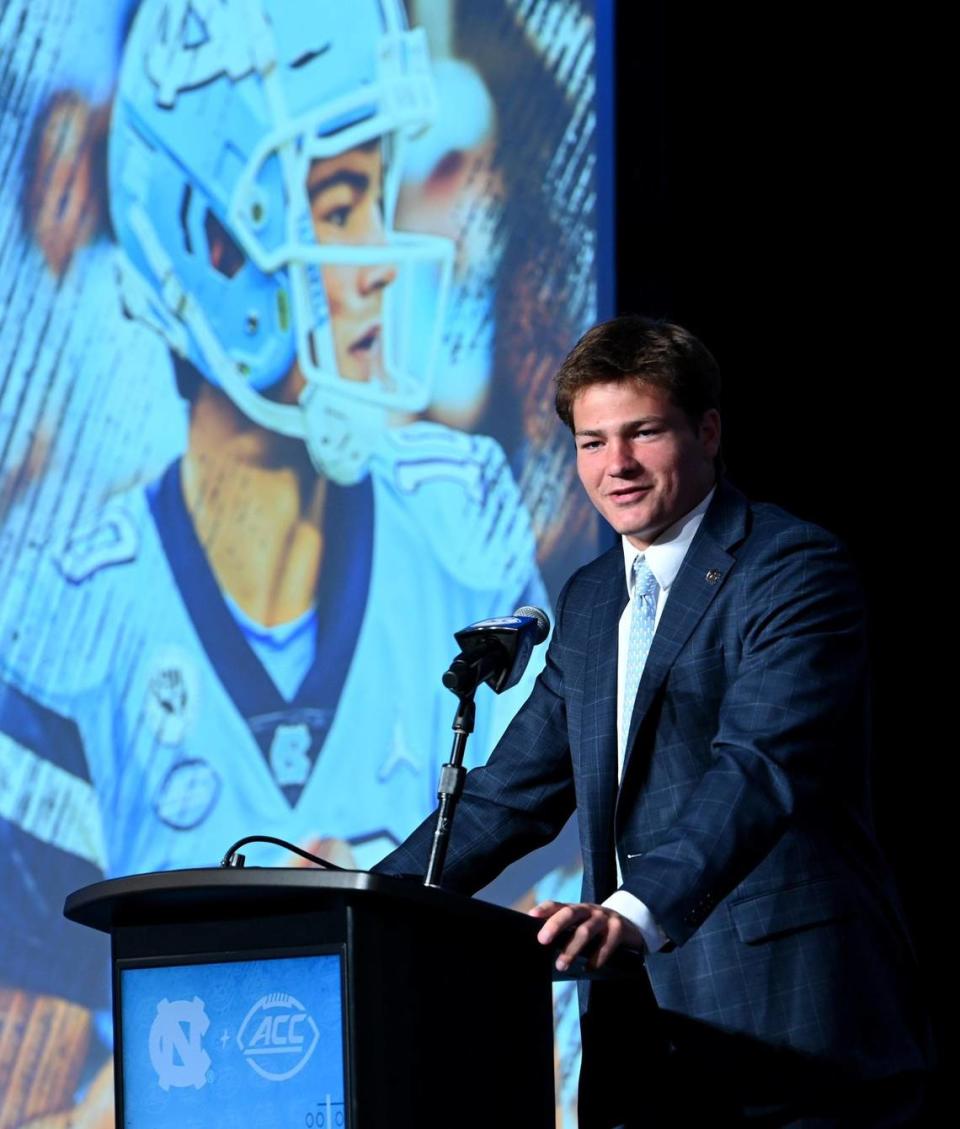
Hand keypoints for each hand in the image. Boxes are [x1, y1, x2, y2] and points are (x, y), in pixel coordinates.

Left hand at [528, 900, 644, 971]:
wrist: (631, 926)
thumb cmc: (599, 931)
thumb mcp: (582, 926)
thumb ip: (567, 932)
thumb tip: (544, 947)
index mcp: (577, 909)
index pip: (558, 905)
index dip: (544, 910)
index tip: (531, 916)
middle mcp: (589, 910)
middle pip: (570, 913)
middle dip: (555, 925)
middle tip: (542, 940)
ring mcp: (605, 917)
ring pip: (586, 930)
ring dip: (572, 948)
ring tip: (561, 964)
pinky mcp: (619, 928)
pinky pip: (607, 942)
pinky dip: (598, 956)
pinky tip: (590, 968)